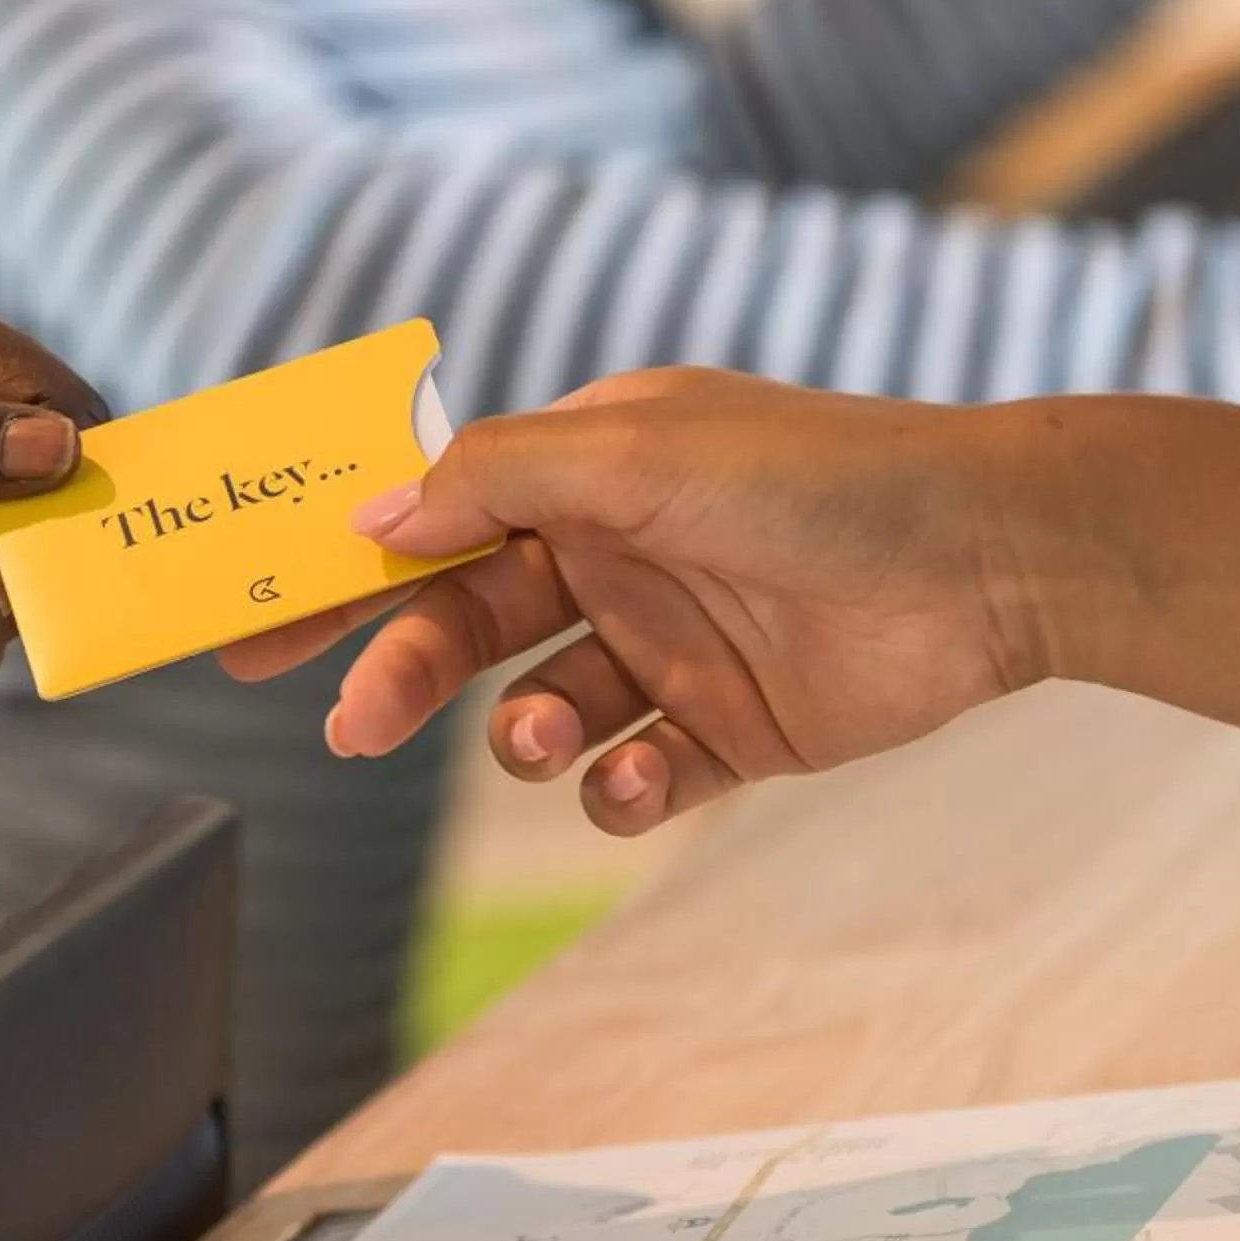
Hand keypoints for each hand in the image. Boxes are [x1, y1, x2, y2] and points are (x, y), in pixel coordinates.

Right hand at [222, 371, 1046, 834]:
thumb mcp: (637, 449)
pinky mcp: (728, 731)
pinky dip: (613, 791)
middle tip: (352, 720)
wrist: (990, 558)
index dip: (343, 571)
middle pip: (466, 624)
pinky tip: (632, 776)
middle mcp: (616, 556)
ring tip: (544, 736)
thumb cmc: (819, 475)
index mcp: (584, 474)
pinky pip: (632, 779)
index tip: (250, 625)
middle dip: (402, 672)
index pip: (433, 521)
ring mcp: (670, 647)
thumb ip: (495, 479)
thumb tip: (370, 515)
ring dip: (521, 734)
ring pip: (540, 711)